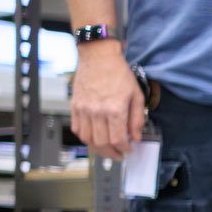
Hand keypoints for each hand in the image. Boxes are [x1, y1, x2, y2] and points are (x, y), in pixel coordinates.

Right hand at [70, 48, 146, 162]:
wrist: (98, 57)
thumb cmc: (118, 73)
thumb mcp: (137, 95)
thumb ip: (137, 119)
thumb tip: (135, 137)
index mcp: (114, 109)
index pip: (117, 139)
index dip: (124, 149)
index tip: (128, 150)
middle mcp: (96, 111)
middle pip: (101, 143)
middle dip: (112, 153)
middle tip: (119, 154)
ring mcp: (83, 109)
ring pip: (87, 139)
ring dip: (97, 148)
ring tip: (107, 149)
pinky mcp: (75, 106)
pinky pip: (77, 128)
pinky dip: (85, 137)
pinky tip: (94, 138)